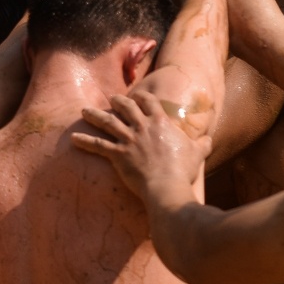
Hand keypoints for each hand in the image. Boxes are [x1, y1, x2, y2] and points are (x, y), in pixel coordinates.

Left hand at [71, 90, 210, 201]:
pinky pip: (97, 145)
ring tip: (84, 110)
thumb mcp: (197, 154)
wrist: (168, 187)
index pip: (149, 102)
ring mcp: (128, 140)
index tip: (136, 96)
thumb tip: (210, 139)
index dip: (141, 97)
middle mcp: (142, 127)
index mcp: (161, 122)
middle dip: (118, 101)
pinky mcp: (118, 155)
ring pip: (108, 122)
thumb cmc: (183, 171)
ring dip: (95, 115)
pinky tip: (73, 138)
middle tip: (112, 99)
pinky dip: (84, 141)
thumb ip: (202, 144)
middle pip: (126, 107)